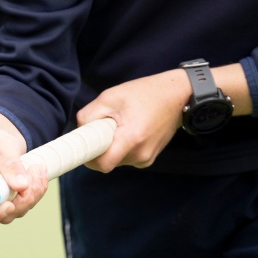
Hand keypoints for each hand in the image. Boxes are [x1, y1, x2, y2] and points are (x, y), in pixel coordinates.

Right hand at [0, 111, 48, 223]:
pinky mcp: (3, 202)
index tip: (11, 205)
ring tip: (38, 169)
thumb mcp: (1, 146)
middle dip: (23, 198)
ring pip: (14, 211)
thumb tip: (22, 186)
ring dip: (33, 194)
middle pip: (0, 213)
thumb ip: (10, 165)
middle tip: (36, 173)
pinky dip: (34, 192)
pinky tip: (38, 174)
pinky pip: (21, 205)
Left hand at [75, 69, 191, 171]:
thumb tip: (80, 131)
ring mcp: (147, 158)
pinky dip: (123, 146)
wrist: (177, 96)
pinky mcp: (150, 158)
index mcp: (131, 138)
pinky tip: (132, 129)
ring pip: (117, 159)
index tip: (84, 147)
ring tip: (123, 124)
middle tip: (106, 125)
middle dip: (102, 146)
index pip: (102, 164)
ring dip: (113, 146)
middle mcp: (141, 154)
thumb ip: (90, 115)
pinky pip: (127, 157)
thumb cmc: (145, 93)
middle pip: (108, 161)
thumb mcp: (111, 96)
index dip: (89, 158)